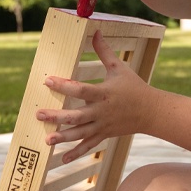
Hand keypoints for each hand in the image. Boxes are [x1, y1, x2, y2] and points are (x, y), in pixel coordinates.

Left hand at [36, 30, 154, 162]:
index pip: (80, 89)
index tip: (47, 81)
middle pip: (76, 115)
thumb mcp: (119, 68)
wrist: (152, 111)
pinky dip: (77, 152)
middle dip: (57, 116)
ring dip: (63, 137)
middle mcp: (101, 111)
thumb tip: (95, 31)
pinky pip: (89, 145)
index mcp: (104, 93)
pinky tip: (62, 159)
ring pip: (80, 133)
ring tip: (46, 139)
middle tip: (39, 114)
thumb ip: (105, 51)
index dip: (63, 85)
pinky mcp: (105, 134)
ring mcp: (103, 125)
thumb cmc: (135, 87)